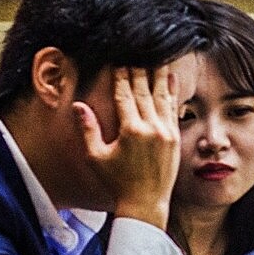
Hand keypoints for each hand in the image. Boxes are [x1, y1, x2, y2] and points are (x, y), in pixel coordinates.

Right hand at [76, 65, 182, 227]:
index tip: (118, 59)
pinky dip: (171, 91)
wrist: (146, 203)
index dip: (120, 75)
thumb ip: (88, 130)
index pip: (124, 95)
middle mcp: (151, 127)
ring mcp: (166, 131)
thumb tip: (78, 105)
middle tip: (137, 51)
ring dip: (158, 75)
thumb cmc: (117, 182)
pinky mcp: (175, 137)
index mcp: (131, 130)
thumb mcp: (96, 157)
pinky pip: (173, 108)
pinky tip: (170, 78)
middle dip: (139, 70)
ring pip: (162, 96)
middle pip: (143, 91)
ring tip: (157, 56)